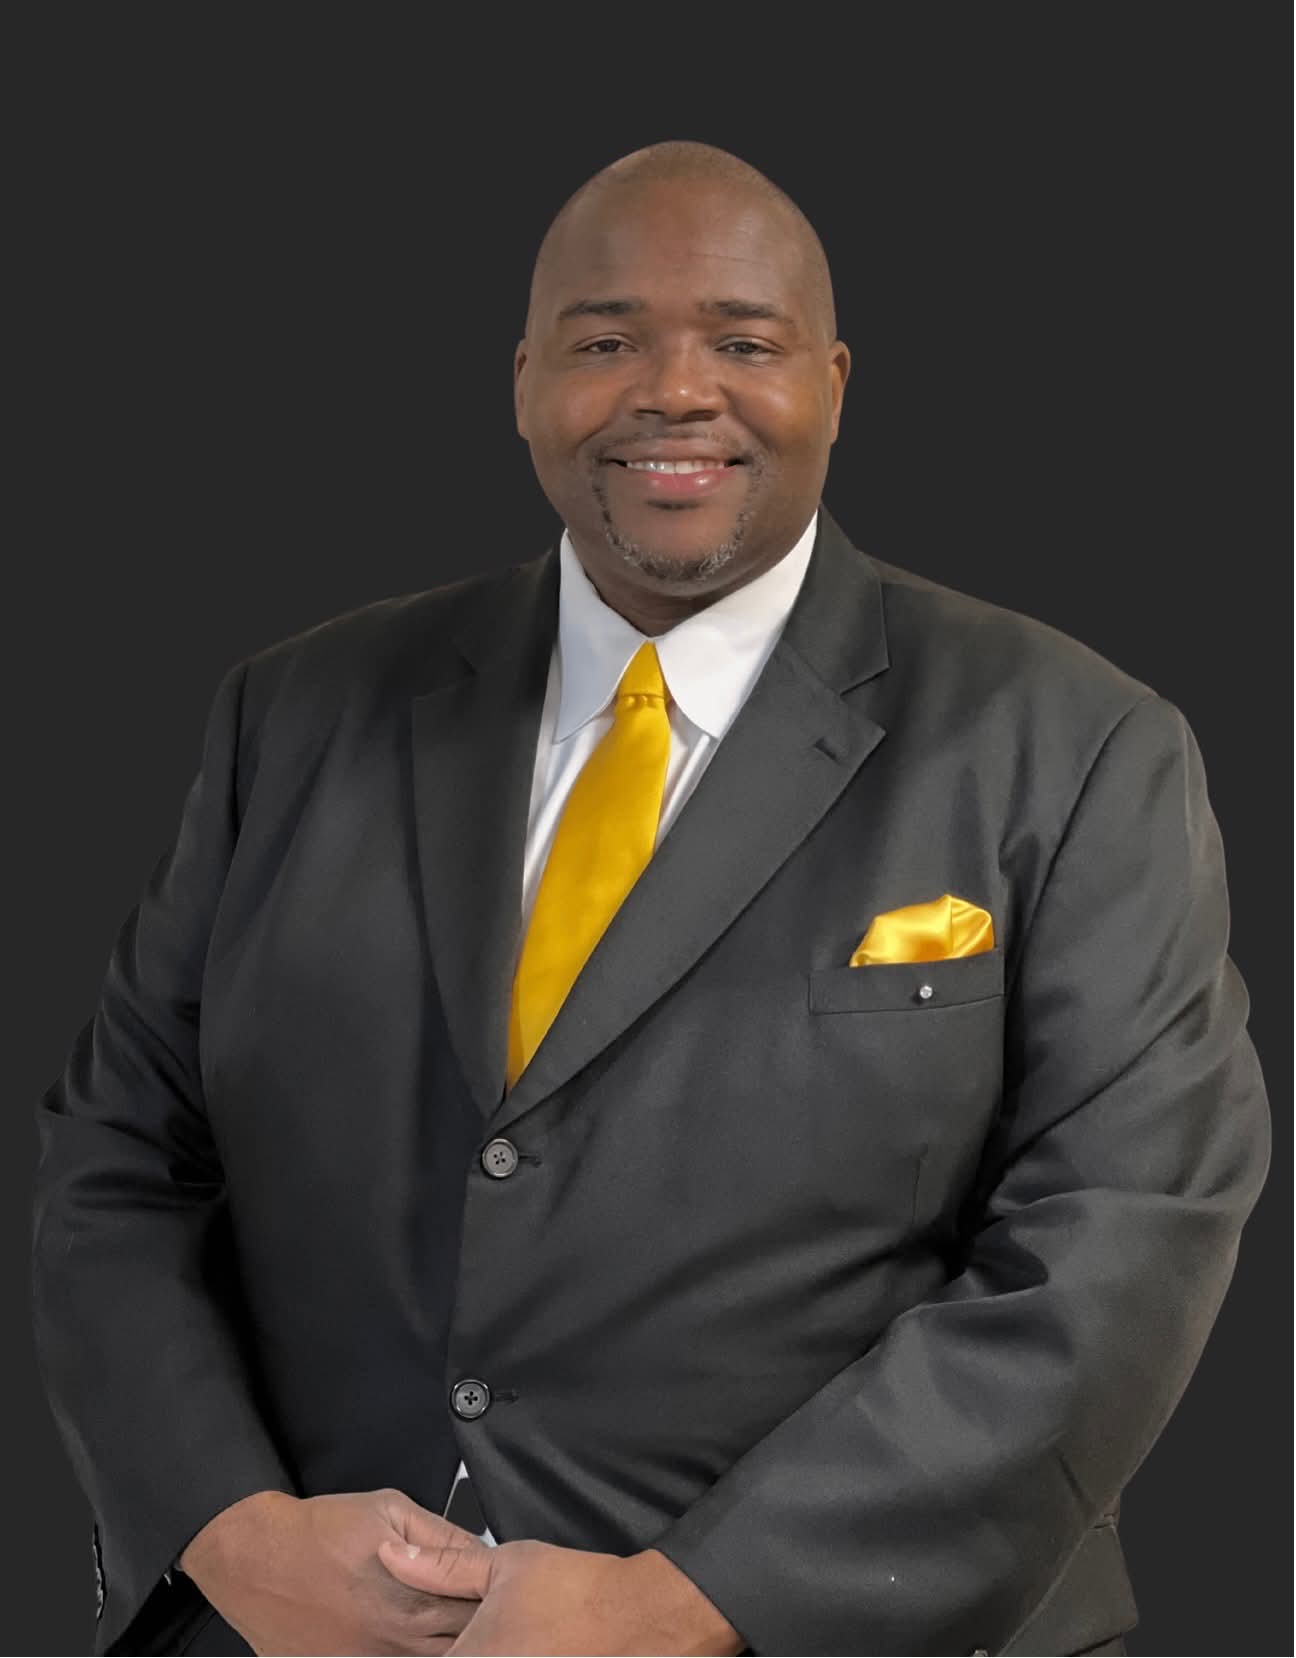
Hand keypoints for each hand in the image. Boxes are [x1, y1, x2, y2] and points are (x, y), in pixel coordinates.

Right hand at [178, 1486, 491, 1654]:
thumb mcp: (391, 1510)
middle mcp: (397, 1638)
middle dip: (481, 1627)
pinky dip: (412, 1653)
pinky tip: (416, 1639)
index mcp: (414, 1596)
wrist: (257, 1559)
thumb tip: (481, 1548)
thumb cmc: (320, 1531)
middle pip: (462, 1642)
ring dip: (450, 1645)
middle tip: (491, 1613)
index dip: (496, 1601)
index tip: (505, 1592)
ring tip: (460, 1629)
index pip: (478, 1609)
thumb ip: (440, 1536)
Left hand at [379, 1536, 743, 1655]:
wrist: (636, 1615)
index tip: (430, 1638)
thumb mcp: (504, 1565)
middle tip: (488, 1632)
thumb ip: (440, 1567)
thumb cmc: (574, 1591)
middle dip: (454, 1648)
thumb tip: (391, 1556)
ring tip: (509, 1639)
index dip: (418, 1650)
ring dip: (485, 1655)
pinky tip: (525, 1647)